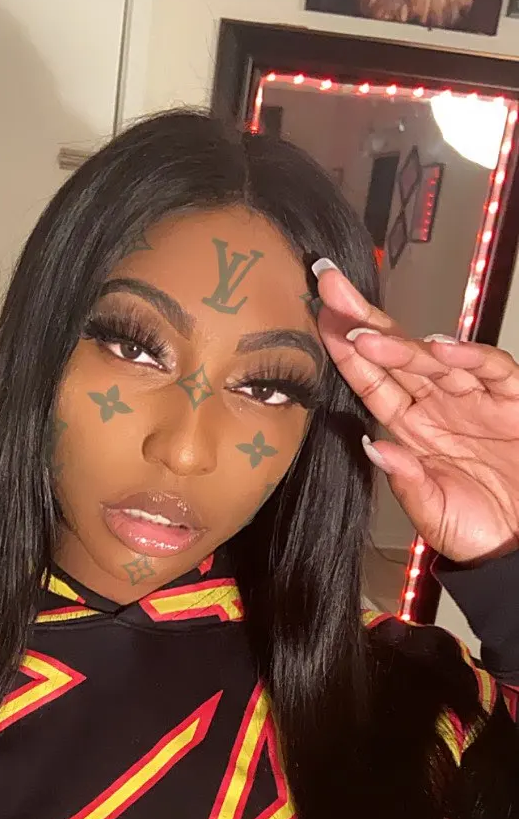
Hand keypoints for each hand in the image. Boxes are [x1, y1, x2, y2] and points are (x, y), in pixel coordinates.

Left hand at [313, 260, 518, 563]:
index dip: (347, 353)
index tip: (320, 321)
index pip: (373, 383)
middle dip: (363, 321)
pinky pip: (491, 369)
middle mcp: (439, 406)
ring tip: (368, 334)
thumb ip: (405, 478)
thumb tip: (373, 446)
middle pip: (396, 355)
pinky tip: (440, 348)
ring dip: (402, 344)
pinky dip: (469, 356)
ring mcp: (475, 400)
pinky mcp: (512, 400)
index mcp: (412, 429)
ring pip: (435, 359)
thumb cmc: (475, 528)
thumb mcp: (431, 511)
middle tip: (330, 290)